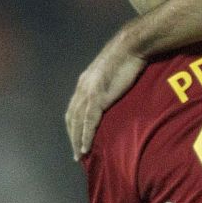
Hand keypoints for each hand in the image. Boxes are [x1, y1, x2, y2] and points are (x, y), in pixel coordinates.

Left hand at [65, 23, 145, 159]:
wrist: (130, 47)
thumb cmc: (126, 59)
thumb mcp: (111, 74)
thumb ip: (106, 86)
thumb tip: (111, 95)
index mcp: (84, 83)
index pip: (73, 109)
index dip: (73, 126)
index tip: (76, 140)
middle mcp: (82, 88)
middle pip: (71, 118)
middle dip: (72, 137)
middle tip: (76, 154)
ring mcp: (89, 92)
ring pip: (77, 122)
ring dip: (76, 140)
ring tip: (79, 155)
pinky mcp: (98, 96)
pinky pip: (89, 121)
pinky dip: (86, 135)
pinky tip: (85, 147)